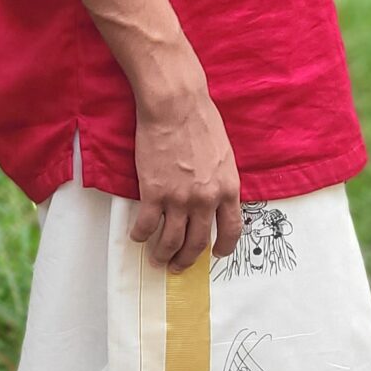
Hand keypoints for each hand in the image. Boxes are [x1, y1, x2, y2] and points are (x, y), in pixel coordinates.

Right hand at [130, 74, 242, 271]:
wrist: (176, 106)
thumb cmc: (199, 120)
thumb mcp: (224, 155)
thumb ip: (221, 181)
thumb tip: (214, 199)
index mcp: (228, 188)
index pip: (232, 230)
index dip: (224, 247)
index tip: (216, 253)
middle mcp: (206, 199)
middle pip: (198, 242)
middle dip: (187, 259)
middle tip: (179, 265)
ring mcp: (180, 198)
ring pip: (172, 241)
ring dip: (163, 254)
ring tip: (157, 259)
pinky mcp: (155, 193)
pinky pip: (147, 225)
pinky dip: (141, 234)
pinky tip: (138, 235)